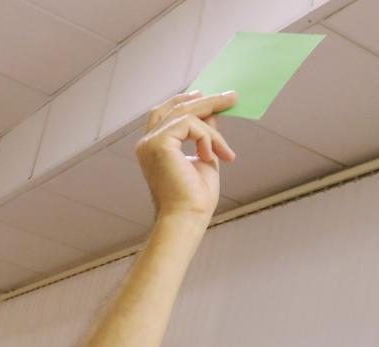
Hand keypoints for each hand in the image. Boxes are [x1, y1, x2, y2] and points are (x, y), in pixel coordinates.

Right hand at [136, 91, 236, 222]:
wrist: (186, 217)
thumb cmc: (194, 197)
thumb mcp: (203, 156)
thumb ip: (203, 135)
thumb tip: (213, 113)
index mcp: (153, 147)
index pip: (165, 113)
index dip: (185, 101)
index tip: (209, 97)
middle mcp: (147, 143)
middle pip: (175, 107)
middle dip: (206, 100)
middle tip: (232, 97)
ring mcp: (150, 142)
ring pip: (185, 113)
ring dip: (213, 128)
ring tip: (226, 151)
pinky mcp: (159, 143)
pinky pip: (190, 124)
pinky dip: (207, 138)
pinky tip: (211, 157)